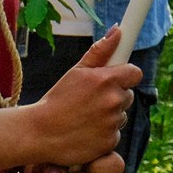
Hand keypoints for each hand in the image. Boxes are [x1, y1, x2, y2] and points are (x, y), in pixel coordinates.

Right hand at [22, 30, 139, 169]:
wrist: (37, 133)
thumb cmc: (56, 100)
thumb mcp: (76, 72)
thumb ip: (100, 51)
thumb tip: (118, 31)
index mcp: (107, 80)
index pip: (135, 73)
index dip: (126, 76)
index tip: (116, 80)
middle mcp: (113, 100)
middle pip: (128, 95)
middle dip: (114, 96)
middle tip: (90, 102)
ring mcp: (112, 122)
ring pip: (121, 115)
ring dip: (109, 116)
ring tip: (84, 118)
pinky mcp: (108, 142)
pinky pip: (114, 134)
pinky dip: (103, 134)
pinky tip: (85, 132)